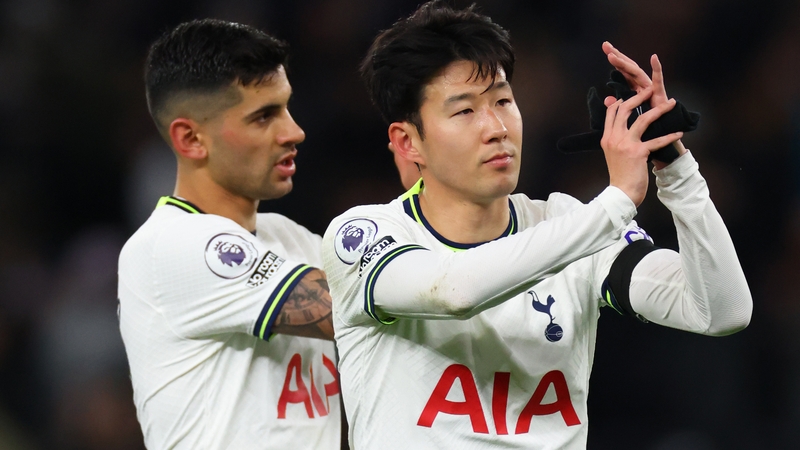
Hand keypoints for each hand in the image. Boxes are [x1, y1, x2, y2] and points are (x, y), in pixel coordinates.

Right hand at [601, 87, 683, 205]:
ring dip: (659, 109)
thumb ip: (617, 139)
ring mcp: (626, 144)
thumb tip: (623, 129)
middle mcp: (614, 138)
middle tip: (650, 90)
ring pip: (643, 119)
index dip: (622, 100)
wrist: (621, 193)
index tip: (632, 95)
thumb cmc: (619, 175)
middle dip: (639, 96)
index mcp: (607, 138)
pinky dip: (669, 137)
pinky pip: (657, 140)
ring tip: (670, 103)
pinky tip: (679, 134)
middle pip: (625, 109)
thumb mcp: (612, 154)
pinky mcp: (638, 153)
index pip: (612, 112)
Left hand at [603, 42, 686, 166]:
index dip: (614, 61)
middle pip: (628, 69)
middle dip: (618, 56)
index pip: (621, 73)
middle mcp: (642, 89)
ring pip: (637, 74)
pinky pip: (658, 82)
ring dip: (626, 64)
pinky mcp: (661, 96)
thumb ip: (618, 109)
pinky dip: (657, 70)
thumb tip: (606, 100)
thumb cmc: (645, 133)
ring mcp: (651, 91)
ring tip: (615, 55)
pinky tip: (654, 58)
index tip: (604, 48)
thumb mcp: (627, 121)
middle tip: (606, 45)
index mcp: (633, 93)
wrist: (661, 145)